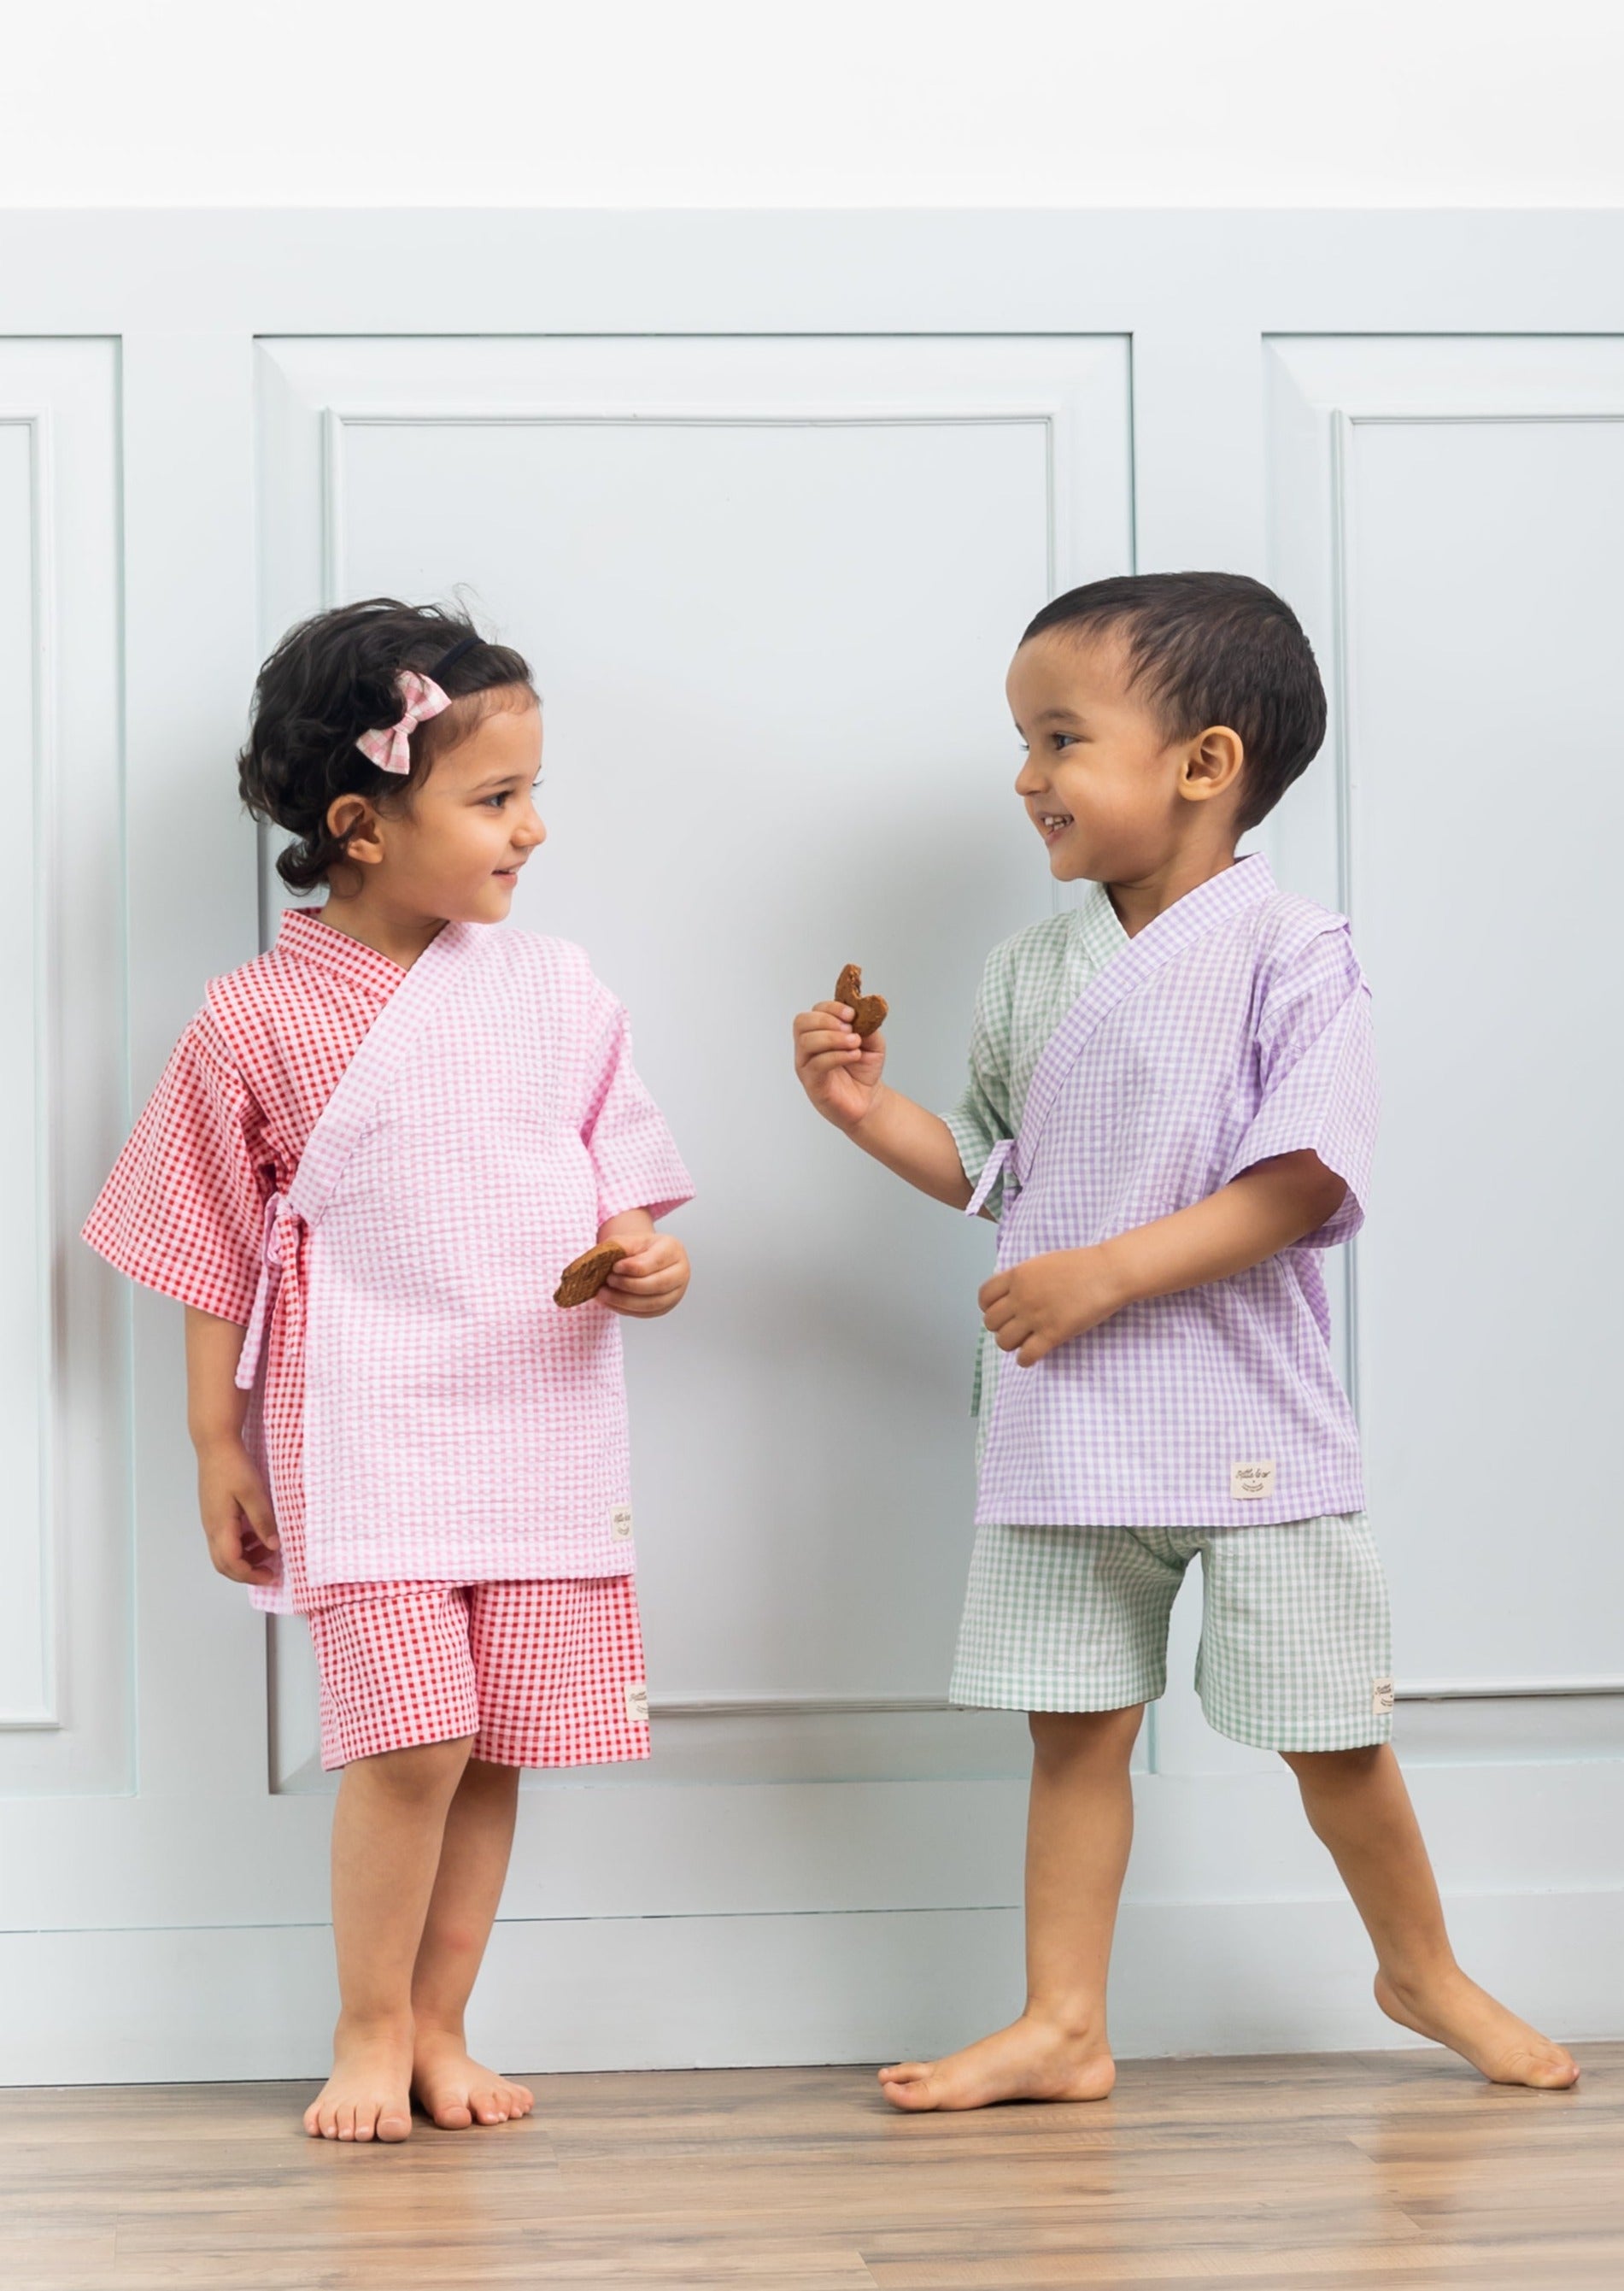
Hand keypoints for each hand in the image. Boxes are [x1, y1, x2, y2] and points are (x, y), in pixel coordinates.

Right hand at [195, 1436, 280, 1586]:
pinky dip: (241, 1545)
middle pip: (224, 1564)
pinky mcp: (214, 1514)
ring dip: (245, 1559)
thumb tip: (273, 1546)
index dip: (251, 1575)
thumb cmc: (233, 1466)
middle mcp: (211, 1528)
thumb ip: (263, 1521)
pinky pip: (225, 1539)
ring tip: (268, 1551)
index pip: (232, 1563)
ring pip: (223, 1553)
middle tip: (269, 1571)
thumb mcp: (254, 1493)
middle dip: (247, 1573)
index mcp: (220, 1526)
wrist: (215, 1445)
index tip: (271, 1576)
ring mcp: (211, 1521)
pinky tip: (257, 1535)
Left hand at [602, 1231, 689, 1319]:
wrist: (648, 1258)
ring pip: (652, 1303)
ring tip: (603, 1294)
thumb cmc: (641, 1249)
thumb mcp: (630, 1240)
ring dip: (624, 1301)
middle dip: (628, 1285)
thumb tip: (602, 1259)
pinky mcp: (666, 1307)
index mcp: (673, 1249)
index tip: (614, 1267)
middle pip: (657, 1284)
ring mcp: (676, 1292)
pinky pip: (646, 1313)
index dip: (633, 1267)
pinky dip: (625, 1310)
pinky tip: (609, 1302)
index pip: (655, 1262)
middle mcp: (680, 1272)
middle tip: (608, 1281)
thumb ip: (620, 1247)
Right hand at [793, 1000, 886, 1132]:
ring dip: (833, 1038)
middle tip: (850, 1029)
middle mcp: (808, 1046)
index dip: (832, 1008)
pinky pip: (817, 1064)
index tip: (852, 1014)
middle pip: (802, 1022)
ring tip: (855, 1043)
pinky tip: (854, 1056)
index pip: (815, 1011)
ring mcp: (806, 1064)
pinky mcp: (811, 1082)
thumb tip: (861, 1014)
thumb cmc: (864, 1070)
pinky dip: (837, 1056)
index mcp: (820, 1032)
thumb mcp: (873, 1042)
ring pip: (807, 1042)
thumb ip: (867, 1026)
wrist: (868, 1099)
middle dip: (828, 1021)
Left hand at [978, 1246, 1128, 1367]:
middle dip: (1000, 1327)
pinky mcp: (1052, 1334)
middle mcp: (1021, 1296)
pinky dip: (1025, 1360)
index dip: (989, 1307)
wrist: (1107, 1273)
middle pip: (991, 1322)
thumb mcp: (1043, 1263)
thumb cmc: (1081, 1265)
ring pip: (1003, 1341)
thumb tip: (1012, 1294)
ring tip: (1024, 1341)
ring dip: (1011, 1344)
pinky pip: (1025, 1356)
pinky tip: (1032, 1355)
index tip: (1000, 1312)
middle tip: (1015, 1328)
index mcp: (1018, 1276)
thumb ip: (1025, 1278)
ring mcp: (1035, 1316)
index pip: (984, 1296)